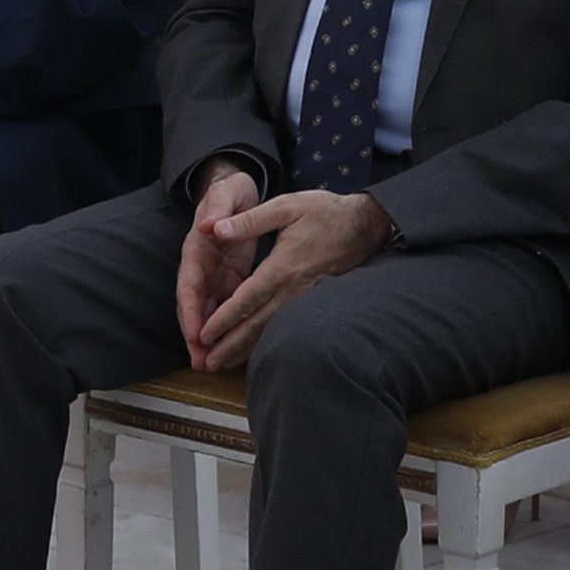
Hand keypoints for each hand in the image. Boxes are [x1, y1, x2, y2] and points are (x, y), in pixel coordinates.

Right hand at [174, 165, 262, 351]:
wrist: (236, 190)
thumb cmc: (229, 191)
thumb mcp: (226, 194)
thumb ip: (219, 209)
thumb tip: (207, 225)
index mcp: (196, 249)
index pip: (188, 285)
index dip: (189, 311)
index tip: (193, 333)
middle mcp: (201, 267)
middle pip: (194, 307)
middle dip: (195, 336)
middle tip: (201, 362)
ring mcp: (215, 275)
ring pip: (208, 312)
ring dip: (210, 339)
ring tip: (213, 365)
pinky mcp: (231, 279)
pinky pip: (226, 307)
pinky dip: (227, 328)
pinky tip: (234, 348)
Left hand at [186, 184, 392, 367]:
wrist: (365, 225)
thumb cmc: (325, 213)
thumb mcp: (286, 206)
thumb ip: (249, 220)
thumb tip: (216, 228)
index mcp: (282, 267)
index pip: (246, 300)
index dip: (223, 320)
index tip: (203, 335)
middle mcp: (294, 289)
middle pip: (257, 324)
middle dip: (230, 344)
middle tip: (209, 362)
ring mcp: (305, 298)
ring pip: (272, 329)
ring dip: (247, 348)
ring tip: (225, 363)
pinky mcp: (313, 300)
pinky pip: (286, 325)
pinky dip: (267, 340)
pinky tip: (255, 349)